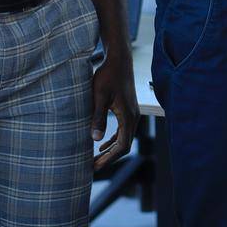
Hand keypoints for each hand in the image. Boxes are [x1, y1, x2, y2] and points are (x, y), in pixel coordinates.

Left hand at [91, 40, 138, 171]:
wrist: (119, 59)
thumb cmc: (108, 76)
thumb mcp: (99, 96)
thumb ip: (98, 117)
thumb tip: (95, 140)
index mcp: (128, 116)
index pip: (122, 146)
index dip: (108, 159)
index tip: (95, 167)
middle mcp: (133, 117)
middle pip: (124, 145)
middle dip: (109, 158)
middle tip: (92, 167)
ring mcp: (132, 113)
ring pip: (124, 139)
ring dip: (111, 150)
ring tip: (96, 159)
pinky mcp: (128, 109)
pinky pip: (123, 131)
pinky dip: (114, 140)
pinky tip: (102, 144)